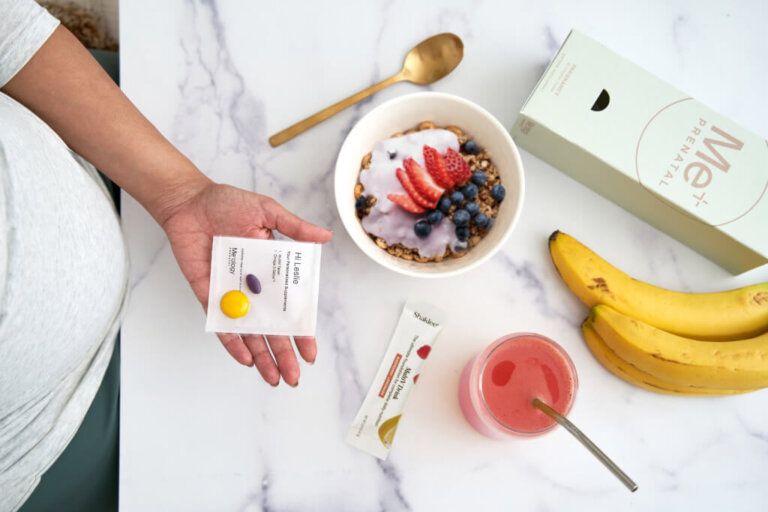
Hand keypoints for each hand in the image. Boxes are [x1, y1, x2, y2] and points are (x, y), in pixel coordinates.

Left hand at [160, 180, 332, 386]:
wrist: (190, 202)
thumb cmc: (228, 203)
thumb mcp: (267, 211)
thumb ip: (295, 228)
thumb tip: (325, 236)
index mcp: (273, 270)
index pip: (291, 307)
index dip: (301, 330)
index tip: (310, 352)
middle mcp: (255, 287)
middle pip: (272, 327)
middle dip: (284, 354)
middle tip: (294, 377)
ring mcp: (233, 294)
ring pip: (249, 332)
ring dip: (261, 356)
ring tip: (273, 378)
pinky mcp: (209, 295)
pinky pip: (221, 322)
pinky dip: (231, 341)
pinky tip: (245, 359)